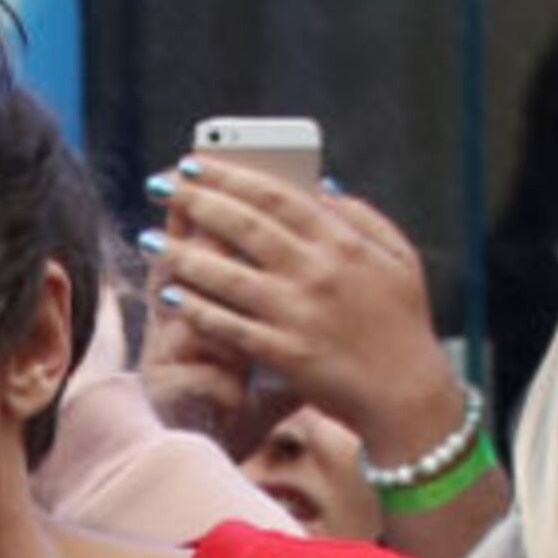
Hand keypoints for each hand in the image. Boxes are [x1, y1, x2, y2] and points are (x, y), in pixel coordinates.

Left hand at [150, 163, 462, 471]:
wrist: (407, 393)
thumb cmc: (402, 323)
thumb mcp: (398, 258)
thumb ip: (361, 217)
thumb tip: (322, 186)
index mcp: (343, 242)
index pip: (276, 195)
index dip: (228, 176)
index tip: (193, 164)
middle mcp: (317, 271)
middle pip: (243, 226)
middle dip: (194, 201)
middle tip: (159, 187)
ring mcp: (298, 313)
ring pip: (227, 275)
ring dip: (182, 254)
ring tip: (150, 238)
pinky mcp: (285, 353)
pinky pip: (229, 326)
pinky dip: (196, 309)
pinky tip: (168, 295)